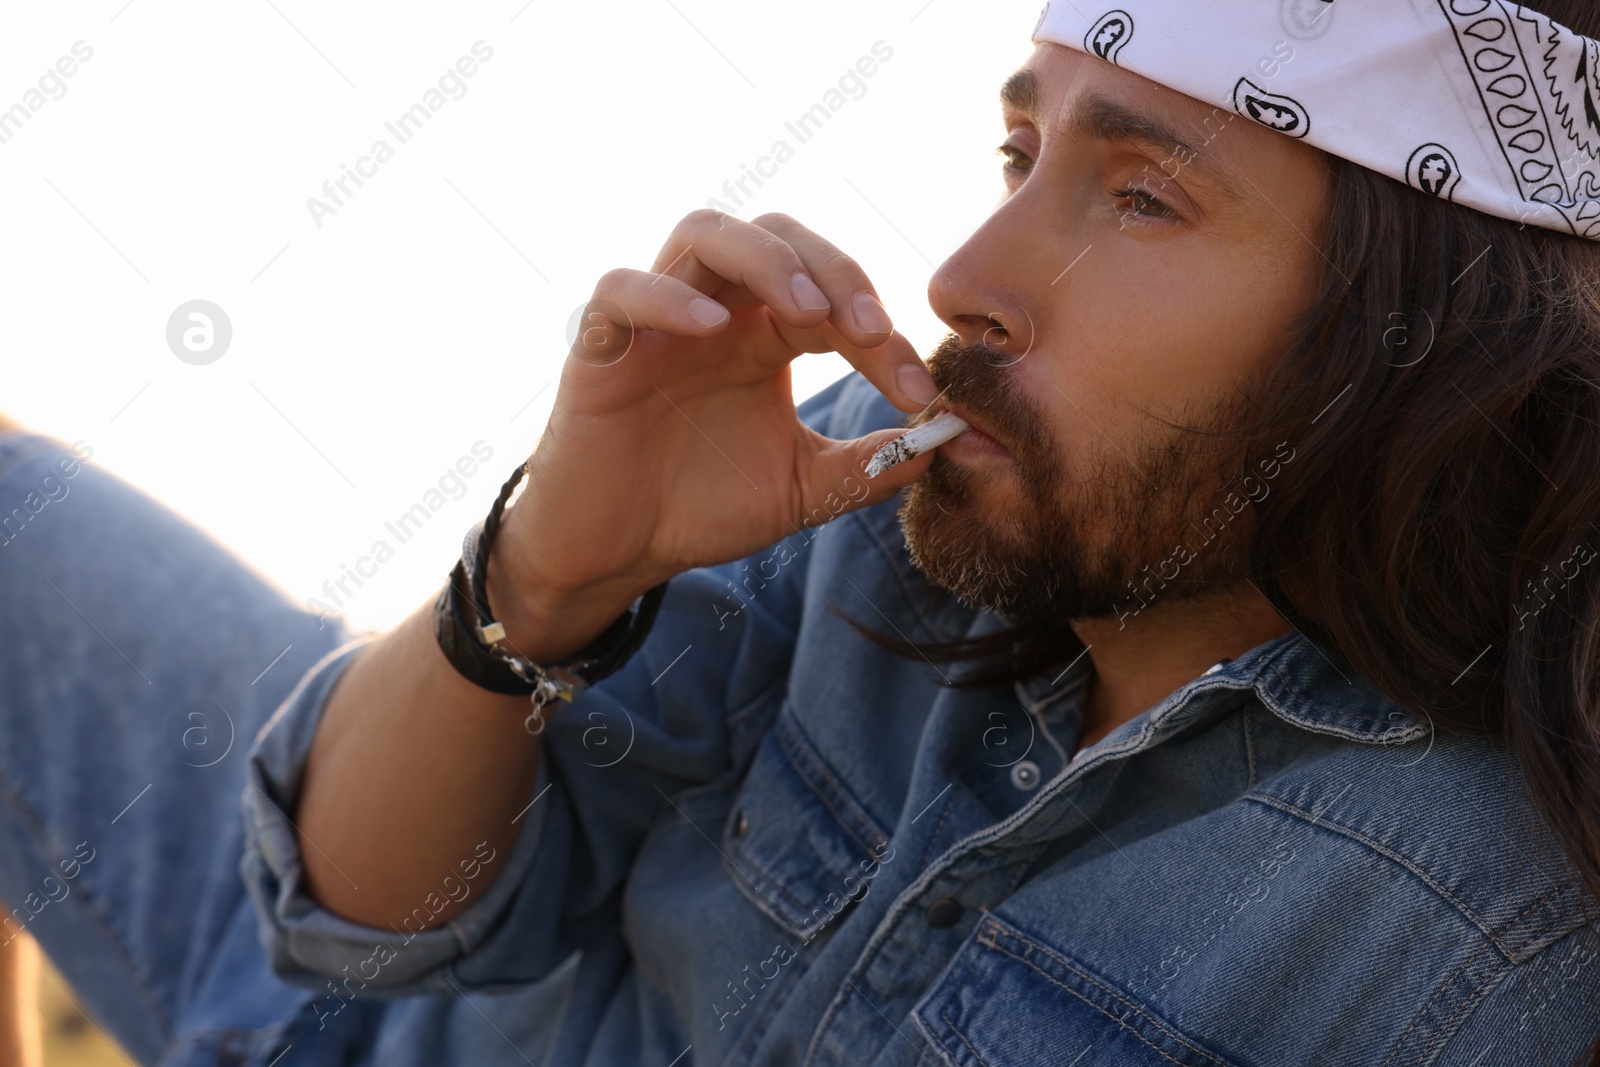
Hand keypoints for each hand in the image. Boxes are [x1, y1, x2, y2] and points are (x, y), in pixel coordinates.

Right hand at [488, 209, 941, 657]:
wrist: (618, 551)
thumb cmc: (701, 508)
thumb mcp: (803, 489)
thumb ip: (870, 465)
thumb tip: (949, 441)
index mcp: (765, 334)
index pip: (834, 298)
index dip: (884, 335)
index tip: (923, 394)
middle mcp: (716, 309)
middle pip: (778, 237)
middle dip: (835, 271)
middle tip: (872, 329)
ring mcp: (658, 318)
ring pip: (706, 232)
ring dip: (765, 261)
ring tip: (808, 311)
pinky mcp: (600, 343)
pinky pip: (624, 288)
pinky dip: (667, 296)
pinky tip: (712, 329)